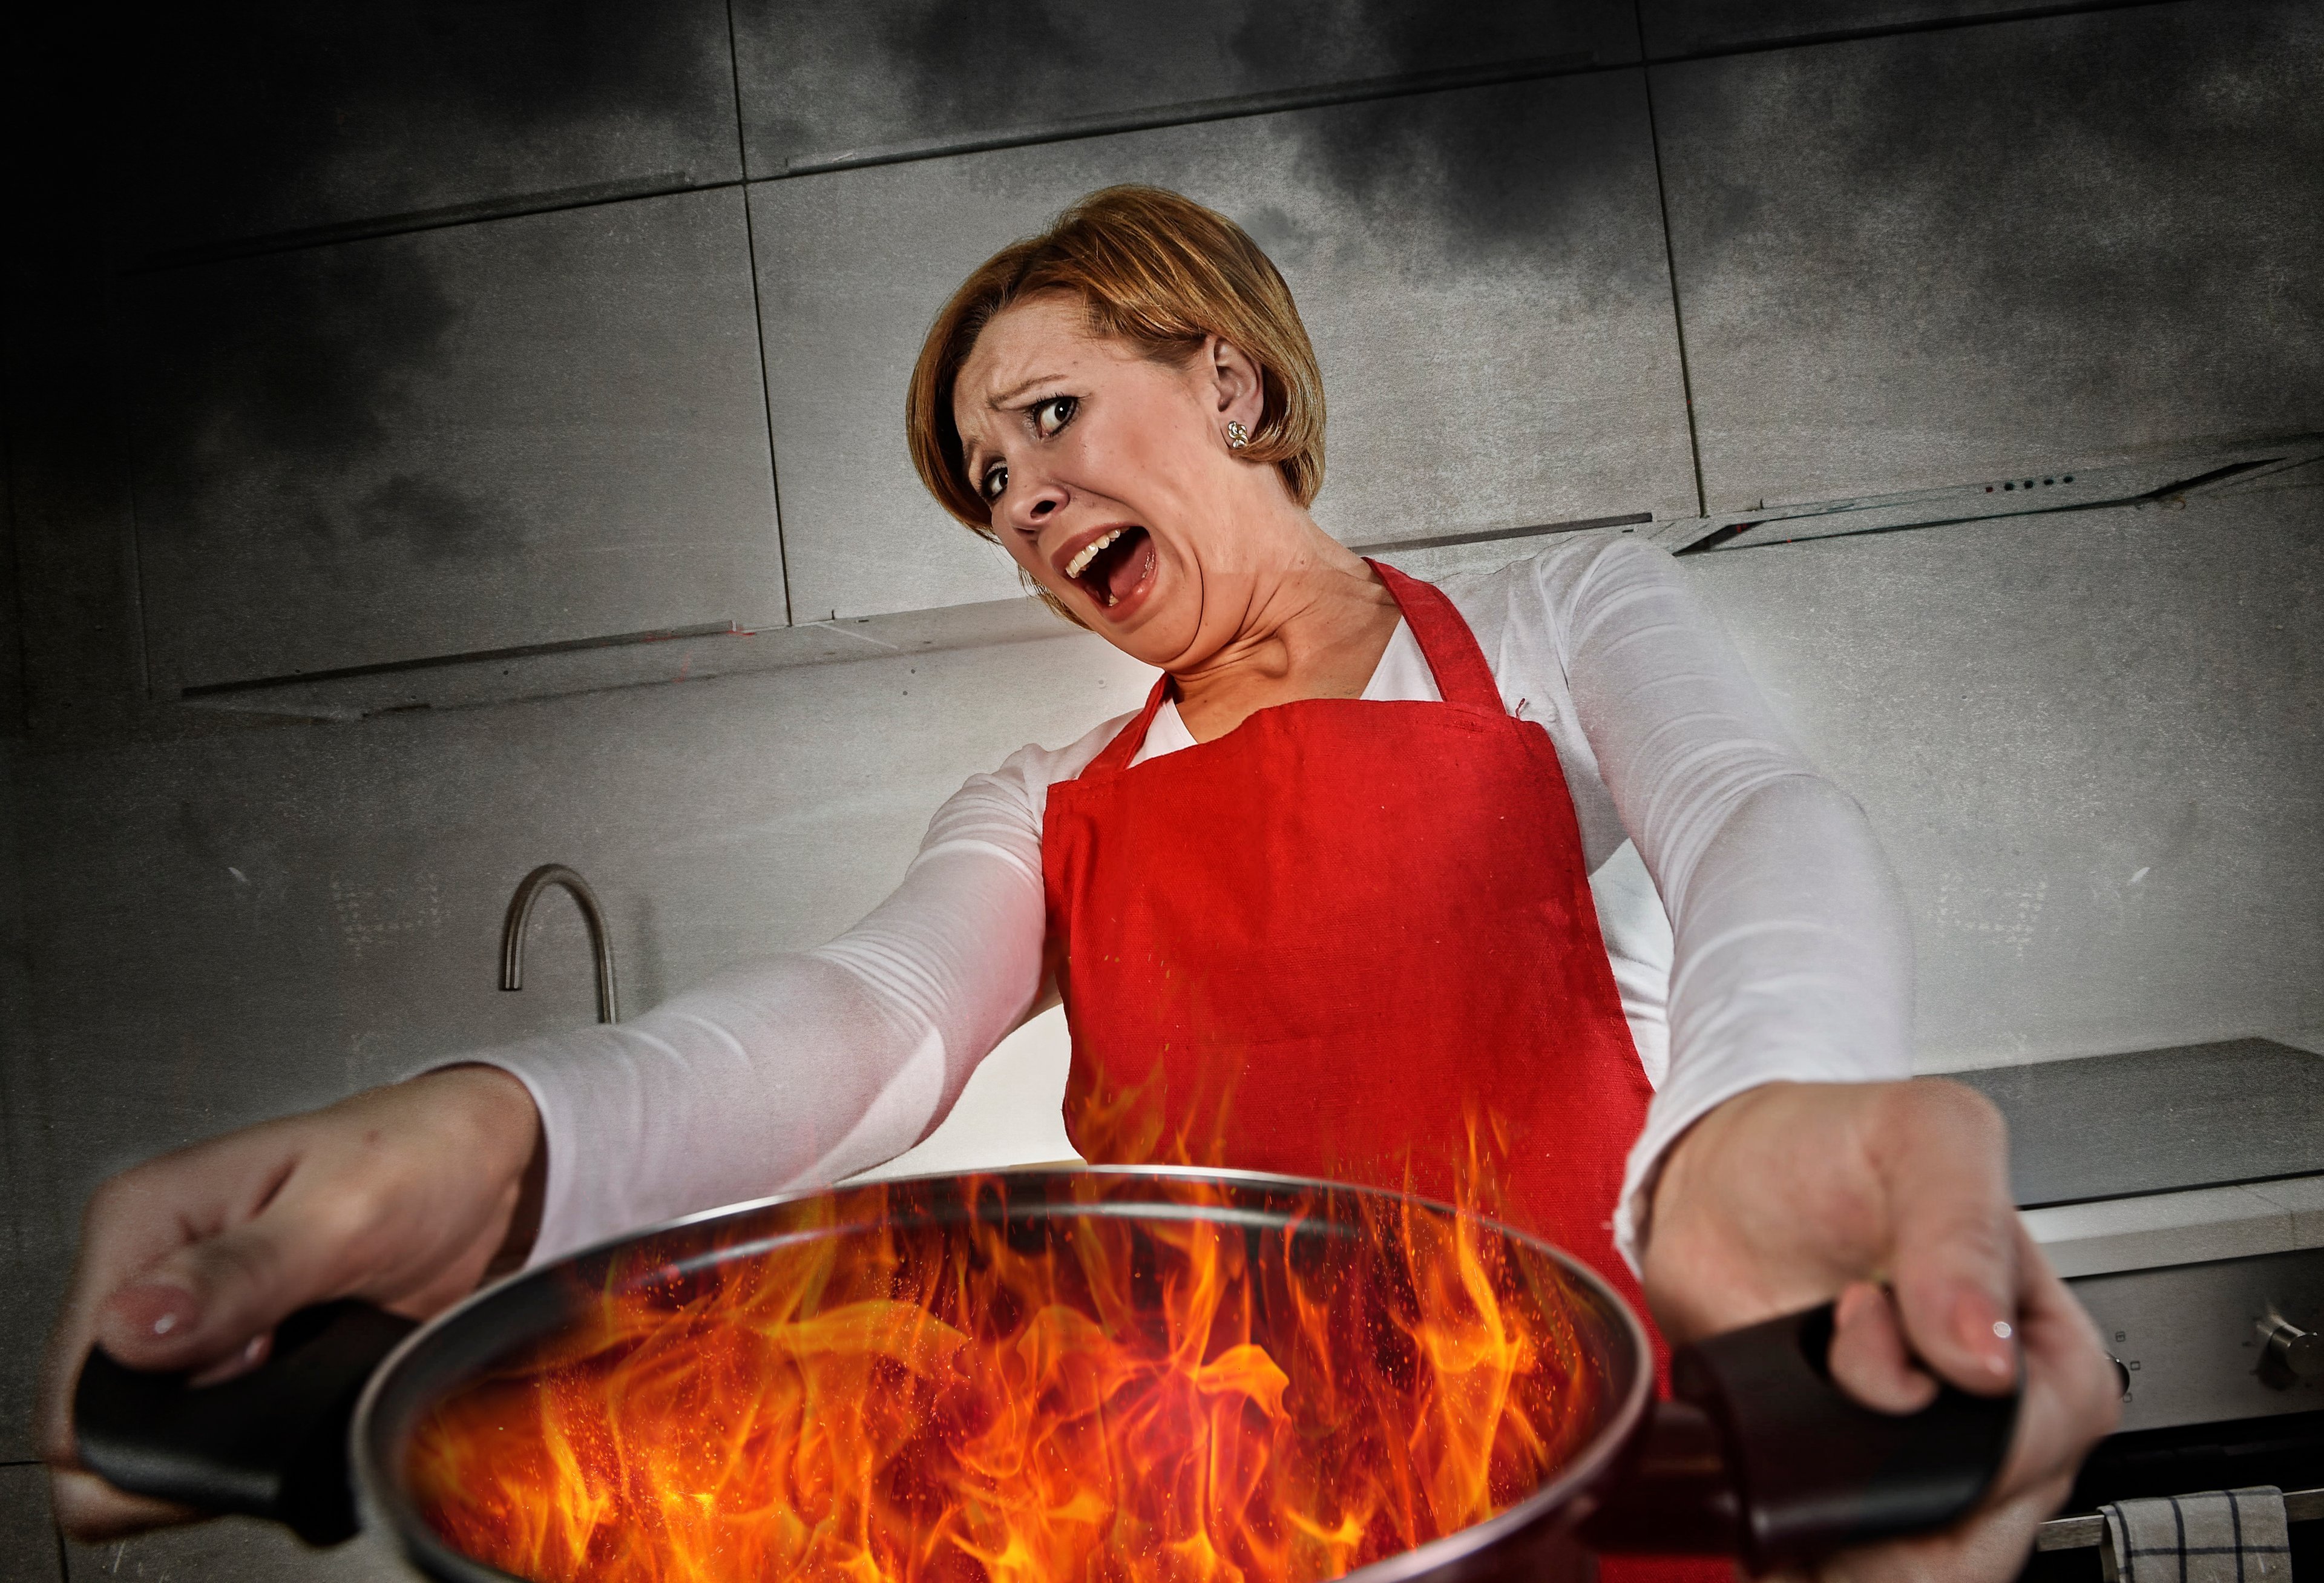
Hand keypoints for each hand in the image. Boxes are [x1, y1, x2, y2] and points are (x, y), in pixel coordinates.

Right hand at [37, 1065, 542, 1540]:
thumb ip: (242, 1273)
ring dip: (234, 1428)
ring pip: (162, 1432)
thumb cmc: (422, 1153)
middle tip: (289, 1369)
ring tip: (309, 1362)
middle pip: (111, 1421)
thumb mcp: (346, 1209)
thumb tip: (133, 1327)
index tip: (246, 1377)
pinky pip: (214, 1423)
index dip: (152, 1418)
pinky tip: (311, 1380)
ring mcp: (188, 1314)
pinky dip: (260, 1425)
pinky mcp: (231, 1347)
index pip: (77, 1384)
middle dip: (194, 1430)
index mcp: (144, 1219)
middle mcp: (150, 1270)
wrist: (481, 1159)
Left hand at [1642, 1079, 2120, 1582]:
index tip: (1858, 1325)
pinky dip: (1806, 1543)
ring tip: (1786, 1452)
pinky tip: (1775, 1515)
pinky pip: (1846, 1548)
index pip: (2037, 1437)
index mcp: (2041, 1346)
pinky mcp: (1842, 1475)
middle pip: (1980, 1519)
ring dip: (1845, 1524)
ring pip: (1916, 1552)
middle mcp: (1990, 1418)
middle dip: (1895, 1491)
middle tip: (1816, 1407)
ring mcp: (1915, 1455)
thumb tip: (1985, 1356)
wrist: (1724, 1174)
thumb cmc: (1833, 1146)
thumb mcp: (1925, 1135)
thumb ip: (1962, 1228)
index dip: (1950, 1408)